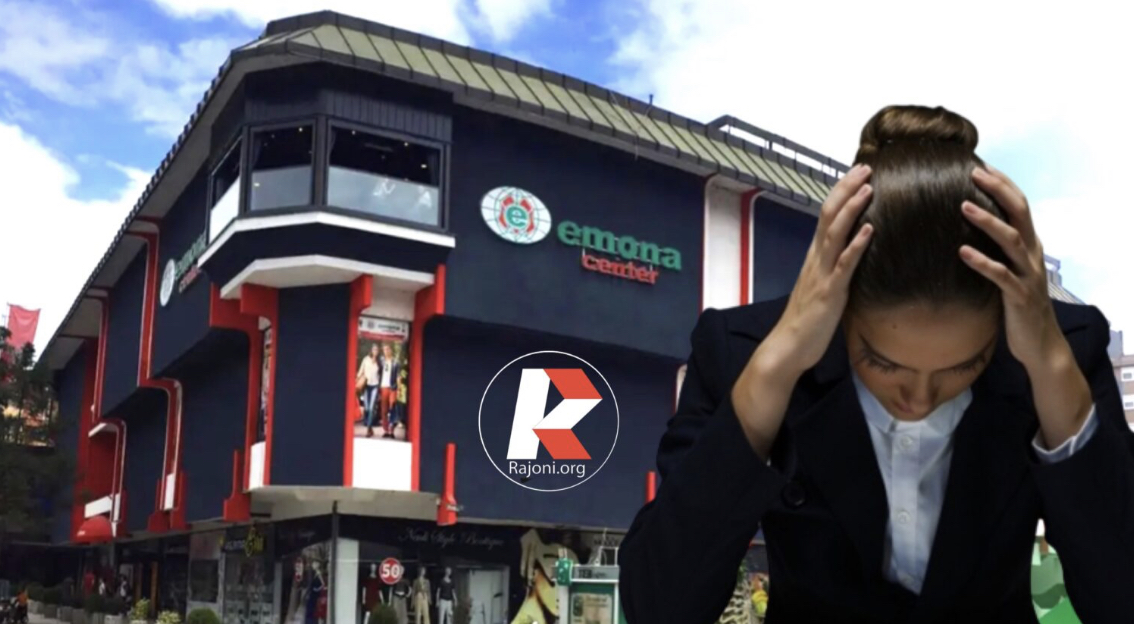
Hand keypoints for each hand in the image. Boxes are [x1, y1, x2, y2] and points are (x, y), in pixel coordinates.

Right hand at [729, 164, 872, 458]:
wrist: (787, 348)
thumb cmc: (806, 322)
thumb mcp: (822, 289)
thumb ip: (835, 270)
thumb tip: (853, 257)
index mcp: (815, 258)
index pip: (827, 217)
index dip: (842, 193)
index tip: (859, 173)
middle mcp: (816, 260)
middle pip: (830, 216)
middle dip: (848, 190)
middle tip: (866, 167)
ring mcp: (821, 274)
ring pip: (835, 234)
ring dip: (852, 209)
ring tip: (868, 188)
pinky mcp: (829, 292)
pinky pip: (844, 265)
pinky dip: (857, 246)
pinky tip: (870, 230)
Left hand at [958, 164, 1065, 366]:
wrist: (1040, 344)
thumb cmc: (1017, 305)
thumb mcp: (1009, 270)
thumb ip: (997, 250)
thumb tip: (967, 229)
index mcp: (1030, 245)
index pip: (1019, 205)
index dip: (1002, 184)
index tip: (980, 164)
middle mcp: (1032, 254)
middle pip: (1019, 213)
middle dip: (998, 190)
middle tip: (973, 173)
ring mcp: (1028, 275)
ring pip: (1011, 240)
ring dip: (987, 221)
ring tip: (962, 205)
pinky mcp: (1019, 296)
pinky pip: (1000, 276)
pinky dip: (982, 262)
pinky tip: (962, 252)